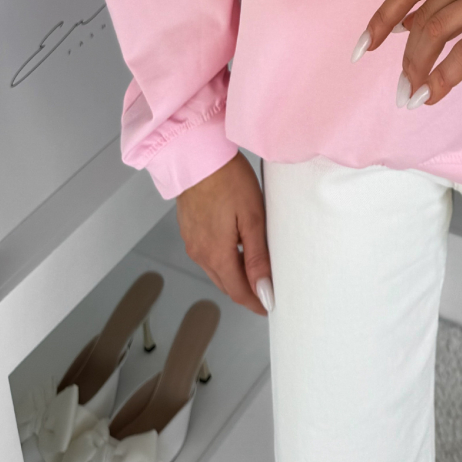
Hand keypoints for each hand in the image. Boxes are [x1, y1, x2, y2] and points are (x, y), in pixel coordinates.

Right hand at [176, 152, 273, 315]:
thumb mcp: (252, 218)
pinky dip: (225, 260)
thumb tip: (264, 291)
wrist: (197, 156)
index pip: (238, 292)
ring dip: (236, 276)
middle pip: (227, 284)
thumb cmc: (227, 180)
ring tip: (258, 271)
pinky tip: (238, 249)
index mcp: (216, 254)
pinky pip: (208, 255)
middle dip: (247, 292)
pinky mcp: (190, 230)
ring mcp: (192, 242)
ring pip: (217, 271)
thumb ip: (257, 257)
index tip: (271, 306)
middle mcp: (200, 253)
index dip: (256, 302)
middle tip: (268, 291)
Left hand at [355, 0, 461, 107]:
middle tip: (400, 84)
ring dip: (418, 68)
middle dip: (405, 55)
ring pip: (437, 33)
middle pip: (422, 15)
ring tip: (412, 93)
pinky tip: (432, 95)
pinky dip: (444, 76)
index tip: (366, 45)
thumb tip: (407, 23)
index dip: (382, 17)